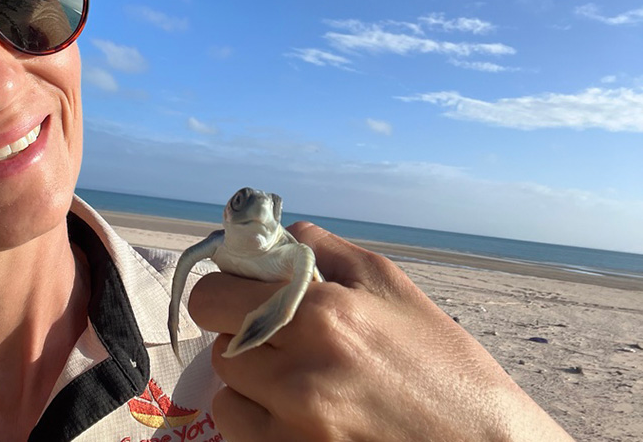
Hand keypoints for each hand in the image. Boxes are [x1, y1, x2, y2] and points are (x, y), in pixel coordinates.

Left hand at [187, 222, 573, 441]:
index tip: (247, 289)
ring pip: (226, 385)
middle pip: (216, 337)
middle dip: (238, 328)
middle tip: (277, 333)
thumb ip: (321, 249)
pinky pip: (237, 428)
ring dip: (250, 375)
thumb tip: (268, 234)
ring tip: (296, 376)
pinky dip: (257, 417)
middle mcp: (300, 371)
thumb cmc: (441, 362)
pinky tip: (296, 411)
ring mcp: (294, 424)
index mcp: (324, 313)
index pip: (216, 293)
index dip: (229, 287)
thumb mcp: (390, 284)